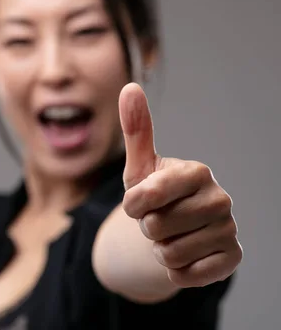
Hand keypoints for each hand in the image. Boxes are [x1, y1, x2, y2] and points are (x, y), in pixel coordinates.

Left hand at [118, 83, 242, 287]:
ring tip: (170, 235)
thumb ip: (136, 130)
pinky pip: (185, 275)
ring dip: (159, 249)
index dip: (132, 205)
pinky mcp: (232, 258)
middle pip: (155, 227)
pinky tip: (184, 253)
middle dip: (146, 228)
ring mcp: (230, 230)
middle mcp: (220, 198)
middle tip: (158, 220)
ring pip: (168, 253)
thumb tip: (130, 87)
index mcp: (197, 172)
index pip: (146, 195)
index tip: (136, 202)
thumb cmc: (154, 194)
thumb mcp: (140, 167)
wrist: (174, 229)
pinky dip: (175, 270)